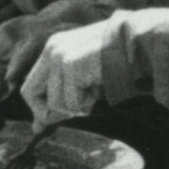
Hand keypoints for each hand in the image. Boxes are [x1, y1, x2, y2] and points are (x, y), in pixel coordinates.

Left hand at [15, 13, 130, 125]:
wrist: (139, 43)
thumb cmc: (117, 61)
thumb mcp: (84, 77)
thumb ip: (60, 96)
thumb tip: (38, 126)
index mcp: (54, 48)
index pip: (30, 85)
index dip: (37, 108)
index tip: (42, 125)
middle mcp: (52, 49)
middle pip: (30, 93)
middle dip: (47, 112)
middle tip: (71, 114)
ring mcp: (60, 56)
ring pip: (55, 103)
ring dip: (77, 106)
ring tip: (95, 89)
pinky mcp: (71, 64)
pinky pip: (71, 102)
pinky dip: (87, 103)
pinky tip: (100, 86)